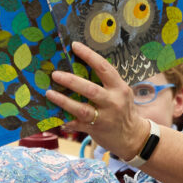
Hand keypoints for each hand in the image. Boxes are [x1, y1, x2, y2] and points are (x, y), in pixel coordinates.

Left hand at [46, 43, 148, 158]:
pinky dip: (66, 120)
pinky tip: (56, 116)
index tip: (74, 46)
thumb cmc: (123, 109)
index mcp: (119, 88)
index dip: (89, 56)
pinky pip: (77, 124)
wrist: (133, 137)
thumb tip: (79, 67)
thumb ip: (105, 82)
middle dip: (71, 81)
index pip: (104, 68)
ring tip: (49, 93)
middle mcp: (113, 102)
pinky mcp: (96, 130)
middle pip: (90, 89)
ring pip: (81, 109)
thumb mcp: (120, 93)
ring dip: (63, 101)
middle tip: (55, 74)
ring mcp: (104, 117)